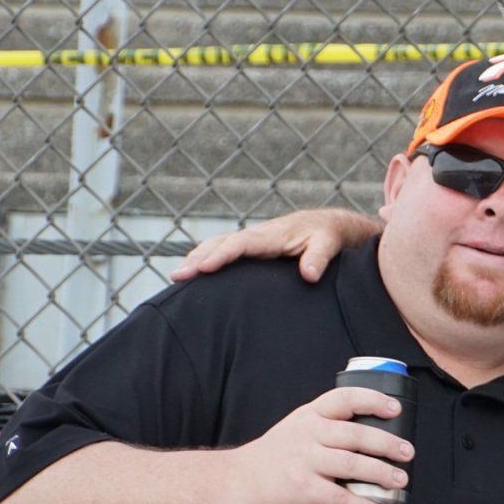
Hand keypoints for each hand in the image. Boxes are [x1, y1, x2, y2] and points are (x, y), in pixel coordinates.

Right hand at [170, 208, 381, 283]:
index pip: (240, 244)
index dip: (221, 256)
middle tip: (177, 277)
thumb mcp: (328, 245)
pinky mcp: (249, 249)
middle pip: (220, 245)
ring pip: (215, 247)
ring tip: (176, 278)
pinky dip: (203, 259)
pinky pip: (221, 252)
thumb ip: (318, 258)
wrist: (326, 225)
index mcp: (270, 236)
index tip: (203, 268)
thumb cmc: (326, 236)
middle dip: (197, 259)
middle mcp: (255, 236)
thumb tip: (309, 275)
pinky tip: (191, 275)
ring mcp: (249, 242)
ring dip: (195, 260)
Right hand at [229, 387, 412, 503]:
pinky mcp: (303, 490)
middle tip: (407, 452)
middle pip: (356, 434)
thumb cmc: (274, 457)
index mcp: (310, 416)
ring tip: (400, 480)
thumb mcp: (297, 429)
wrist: (237, 483)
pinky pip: (341, 499)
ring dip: (382, 473)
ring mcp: (305, 462)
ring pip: (353, 464)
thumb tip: (373, 438)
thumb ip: (327, 428)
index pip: (345, 398)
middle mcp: (308, 435)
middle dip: (387, 443)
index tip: (395, 408)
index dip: (373, 400)